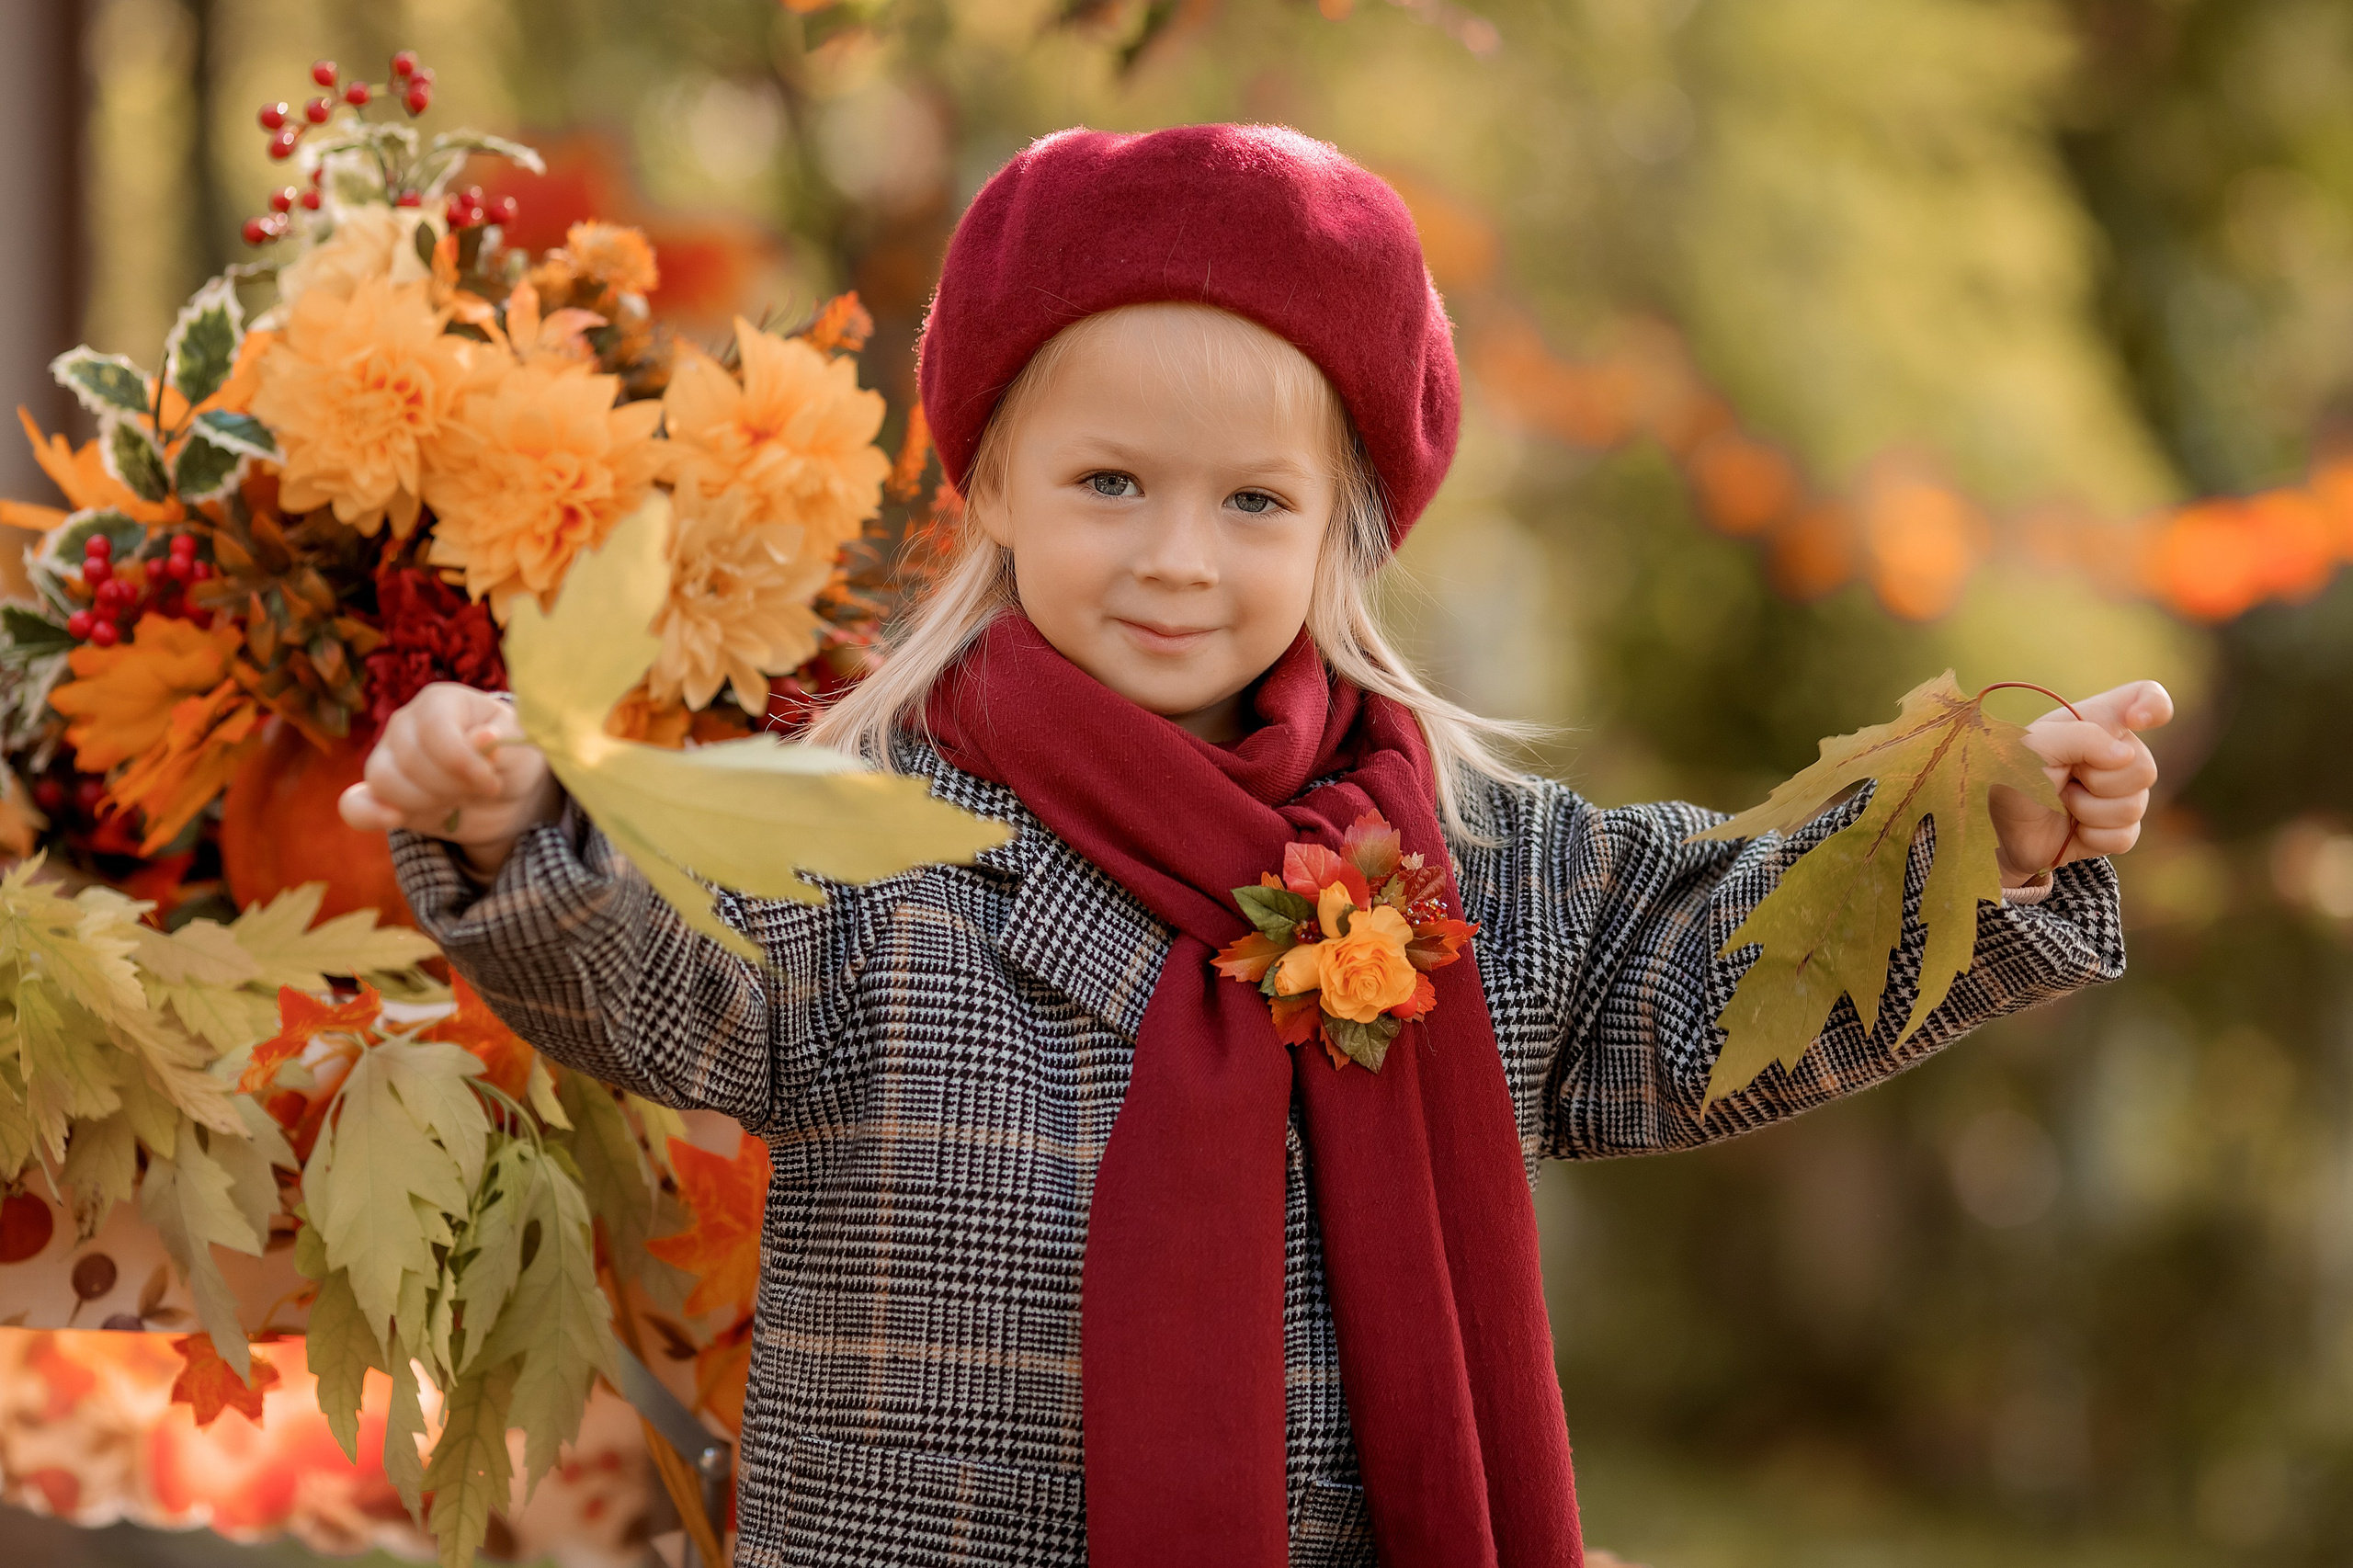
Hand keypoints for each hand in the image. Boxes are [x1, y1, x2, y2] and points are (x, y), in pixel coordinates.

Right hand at [338, 683, 561, 878]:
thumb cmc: (511, 758)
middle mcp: (405, 723)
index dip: (464, 764)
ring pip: (385, 783)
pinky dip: (370, 815)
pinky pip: (355, 805)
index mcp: (441, 701)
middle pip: (411, 761)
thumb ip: (505, 742)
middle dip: (451, 787)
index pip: (436, 731)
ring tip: (456, 802)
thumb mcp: (521, 747)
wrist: (502, 793)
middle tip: (477, 791)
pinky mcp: (379, 793)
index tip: (492, 783)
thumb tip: (484, 739)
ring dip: (427, 803)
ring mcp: (386, 756)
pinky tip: (395, 818)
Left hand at [1989, 679, 2171, 884]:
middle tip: (2062, 780)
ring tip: (2061, 803)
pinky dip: (2092, 836)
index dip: (2154, 706)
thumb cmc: (2010, 776)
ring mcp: (2119, 793)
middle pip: (2144, 767)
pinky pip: (2126, 836)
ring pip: (2135, 806)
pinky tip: (2072, 828)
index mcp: (2096, 722)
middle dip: (2098, 780)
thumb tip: (2124, 756)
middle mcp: (2115, 753)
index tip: (2134, 721)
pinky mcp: (2116, 828)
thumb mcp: (2032, 747)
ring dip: (2088, 810)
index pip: (2145, 696)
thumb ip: (2079, 739)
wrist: (1997, 829)